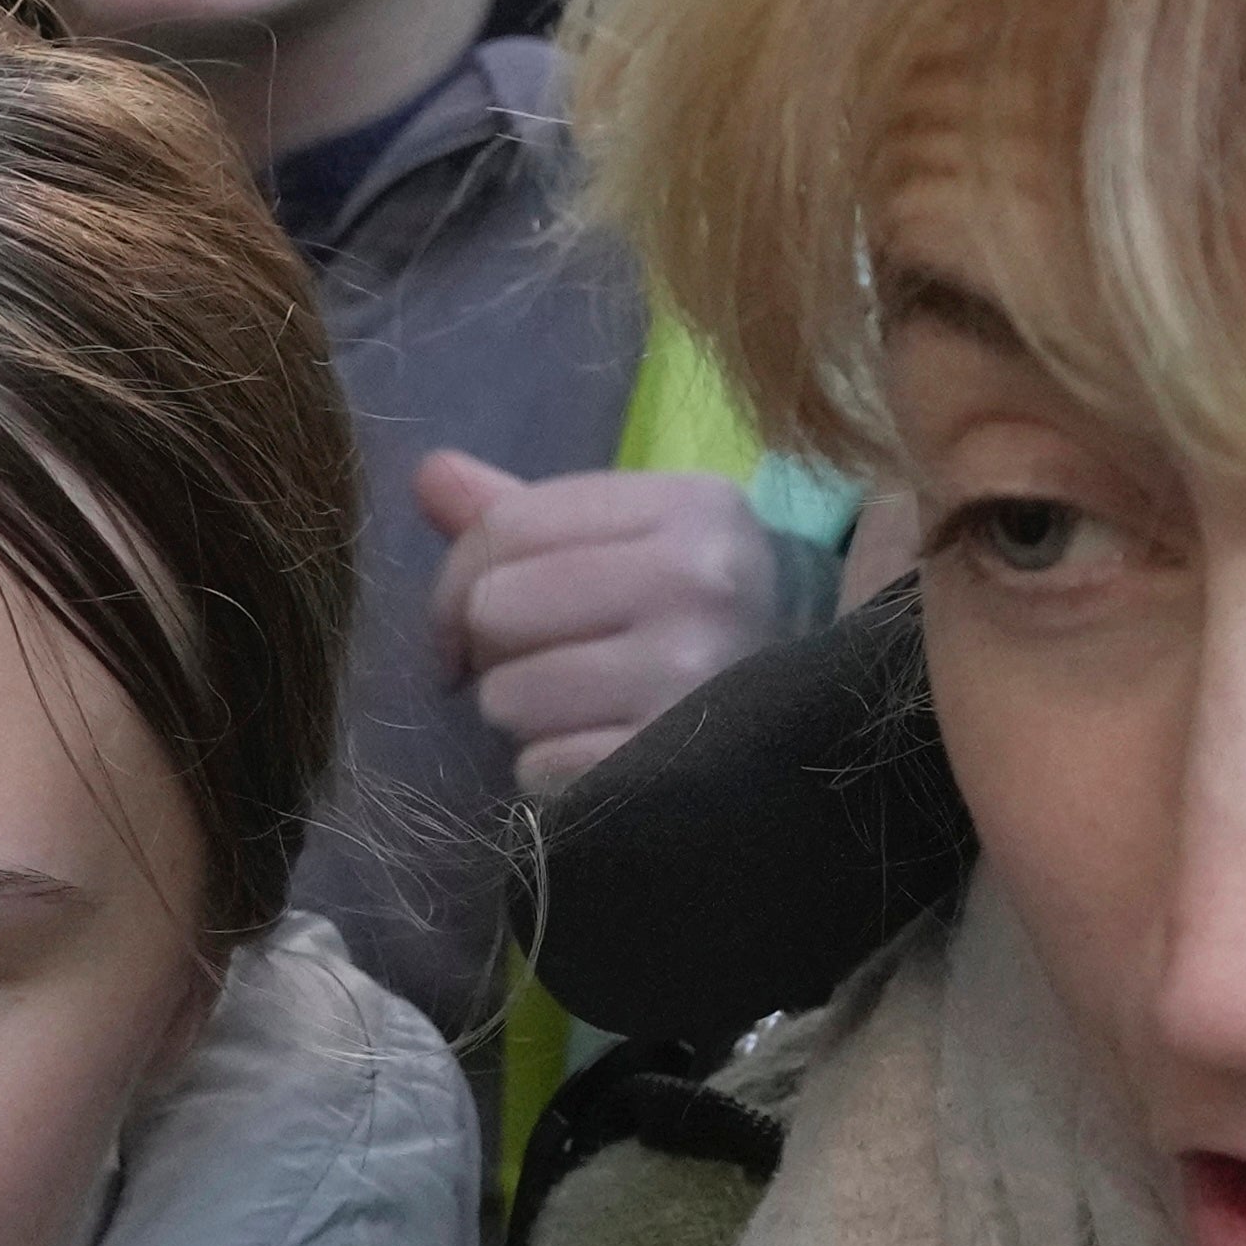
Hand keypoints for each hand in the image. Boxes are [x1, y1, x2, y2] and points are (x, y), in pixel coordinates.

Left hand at [426, 455, 786, 798]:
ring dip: (522, 715)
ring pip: (507, 694)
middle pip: (494, 607)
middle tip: (538, 667)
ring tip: (579, 709)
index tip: (463, 625)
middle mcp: (699, 578)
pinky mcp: (675, 762)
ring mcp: (693, 674)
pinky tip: (603, 752)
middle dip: (493, 650)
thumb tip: (429, 474)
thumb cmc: (695, 622)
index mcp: (688, 505)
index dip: (455, 582)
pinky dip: (551, 770)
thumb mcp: (630, 546)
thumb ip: (528, 514)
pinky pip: (539, 765)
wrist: (816, 722)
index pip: (505, 527)